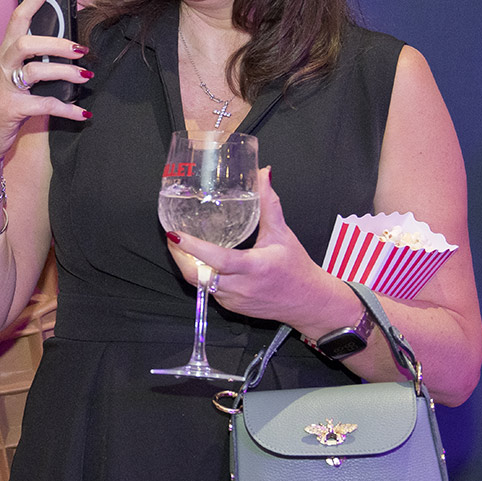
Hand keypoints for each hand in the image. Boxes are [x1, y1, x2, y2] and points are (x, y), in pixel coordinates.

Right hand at [0, 0, 90, 167]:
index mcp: (4, 54)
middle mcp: (1, 67)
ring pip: (36, 72)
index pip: (18, 18)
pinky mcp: (11, 110)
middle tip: (80, 49)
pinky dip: (67, 110)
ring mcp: (4, 88)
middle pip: (25, 43)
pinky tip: (83, 114)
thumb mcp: (14, 78)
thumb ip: (33, 62)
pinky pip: (44, 105)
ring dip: (65, 73)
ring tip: (86, 76)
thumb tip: (66, 49)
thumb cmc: (3, 105)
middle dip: (56, 43)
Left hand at [166, 167, 351, 333]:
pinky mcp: (230, 307)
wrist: (309, 303)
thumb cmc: (296, 267)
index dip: (193, 248)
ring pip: (200, 284)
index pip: (217, 259)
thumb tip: (263, 174)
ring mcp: (233, 300)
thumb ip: (269, 203)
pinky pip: (208, 290)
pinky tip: (197, 261)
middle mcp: (240, 286)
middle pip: (197, 275)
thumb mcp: (283, 233)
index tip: (176, 235)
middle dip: (179, 257)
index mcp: (253, 267)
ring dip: (187, 265)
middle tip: (172, 238)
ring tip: (180, 246)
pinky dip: (200, 275)